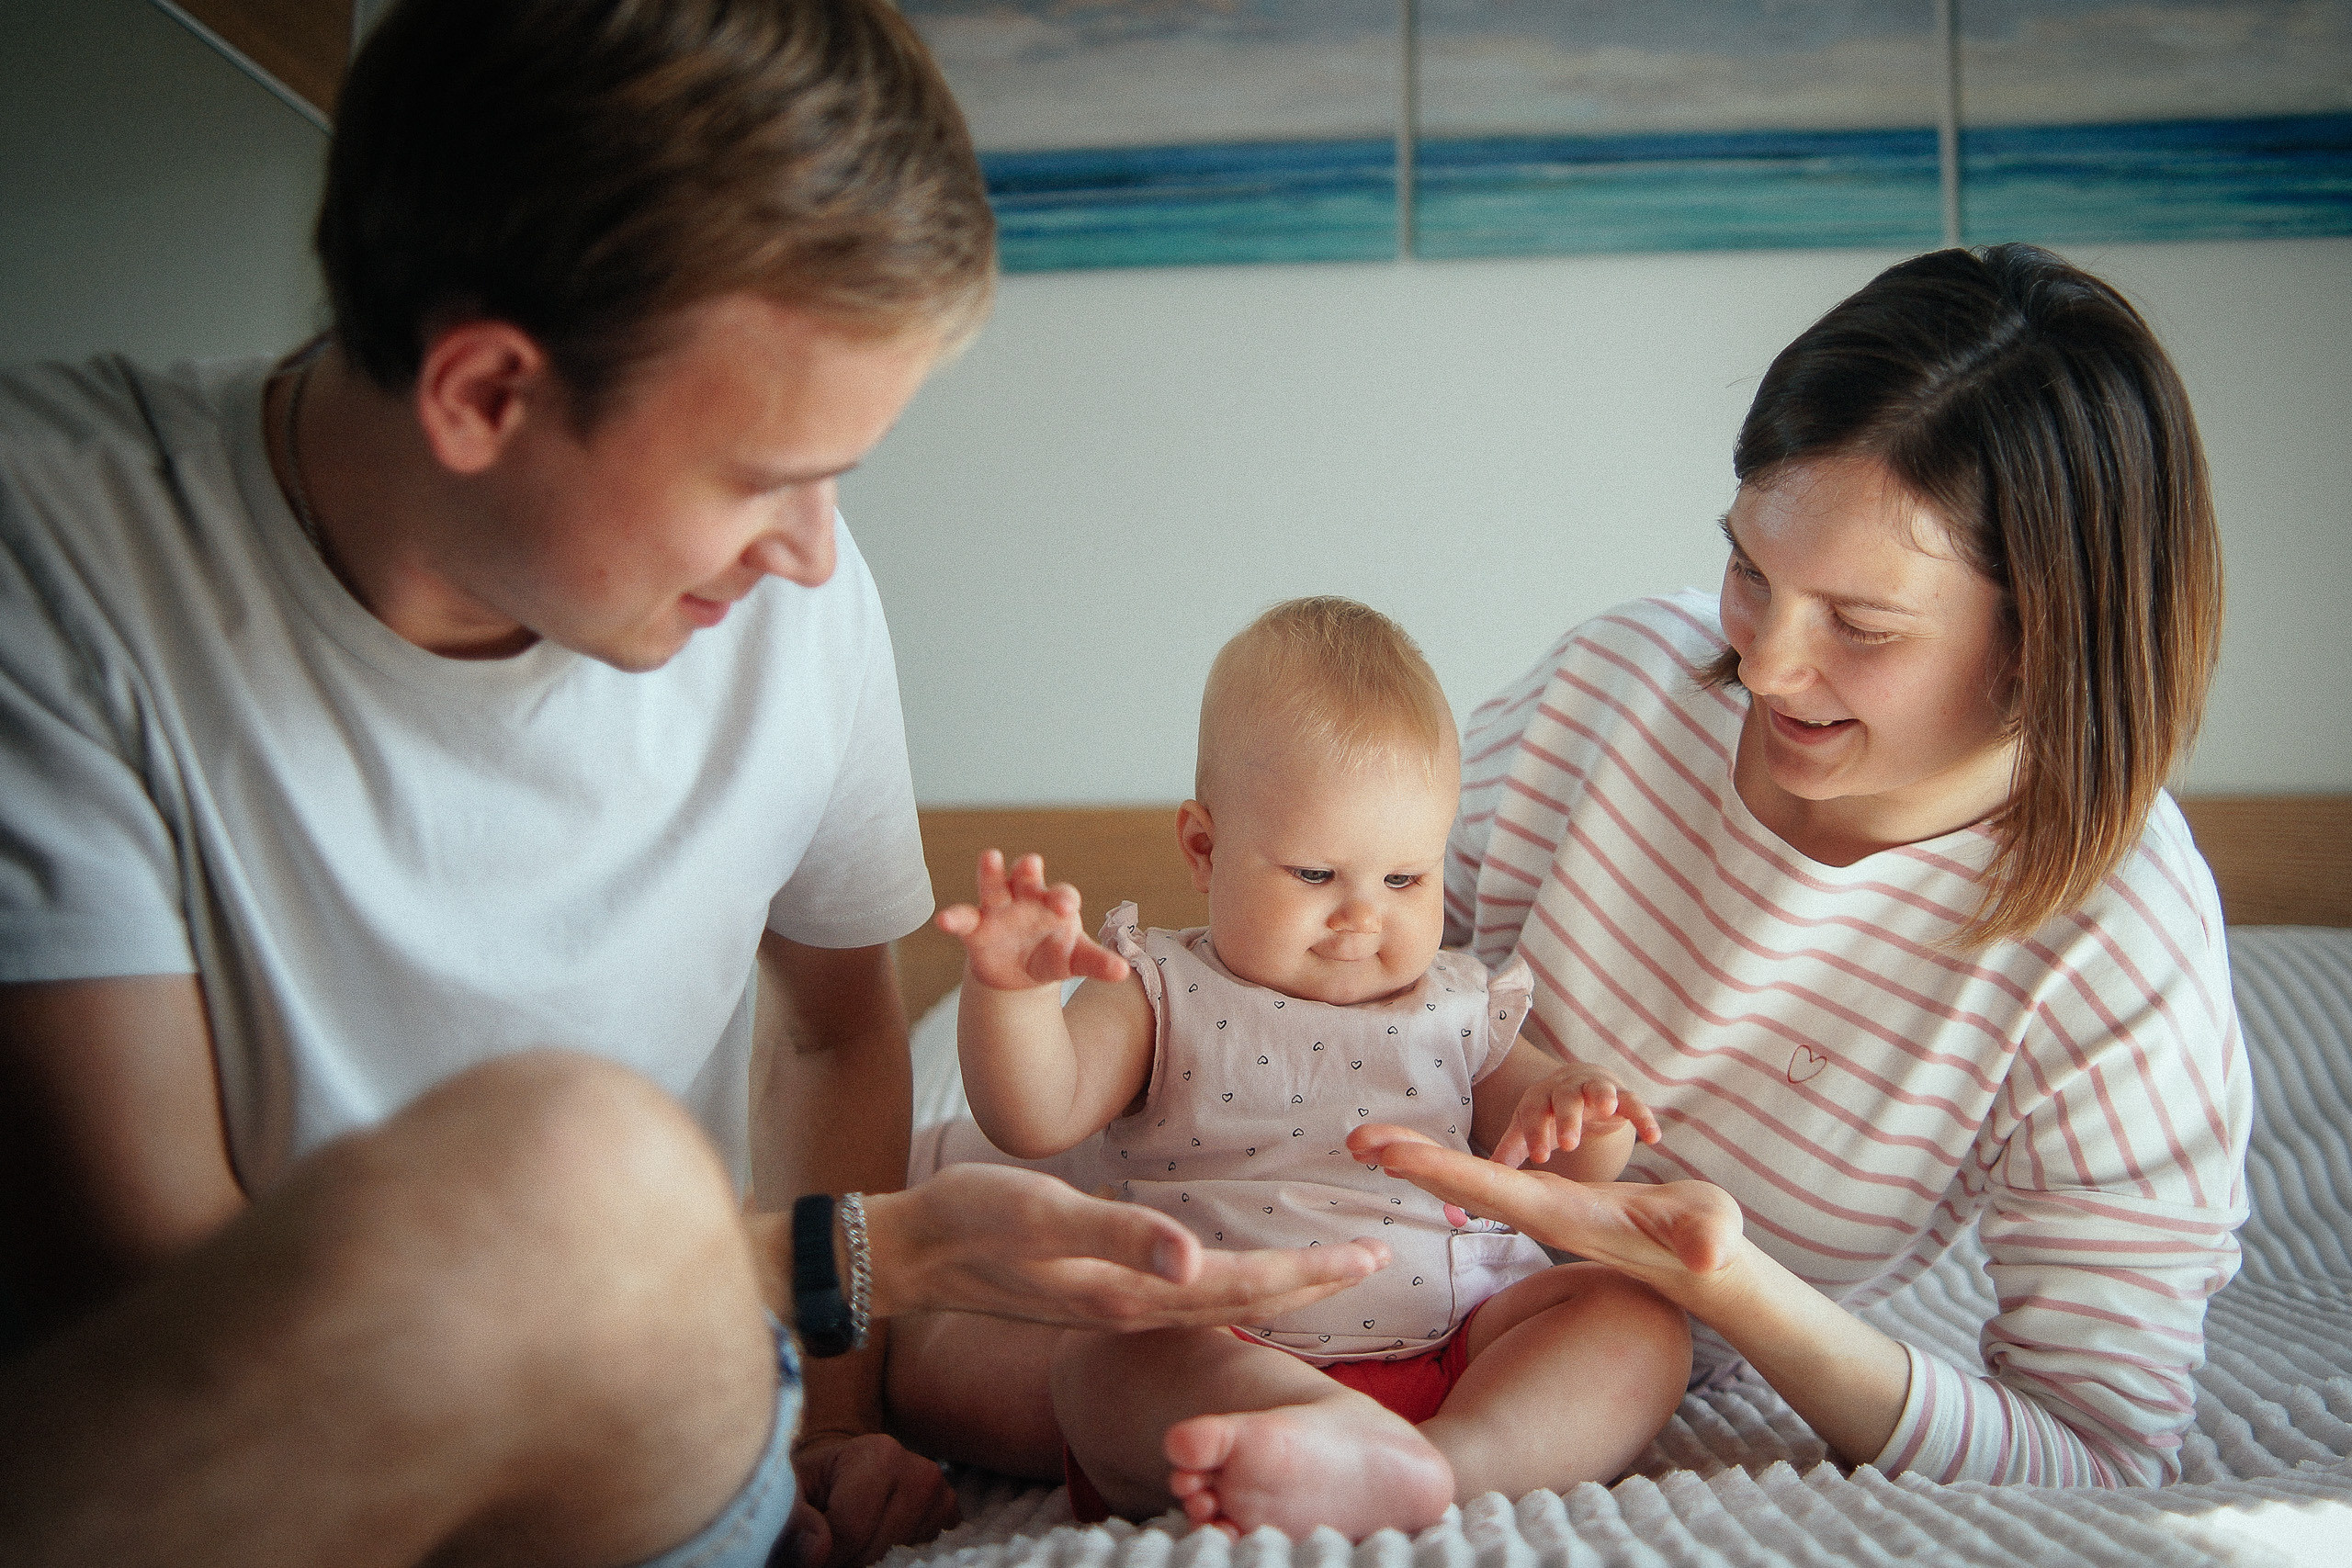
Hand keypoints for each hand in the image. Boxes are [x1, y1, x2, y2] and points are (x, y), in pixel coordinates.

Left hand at [782, 1431, 959, 1567]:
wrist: (844, 1468)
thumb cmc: (814, 1481)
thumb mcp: (790, 1491)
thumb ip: (794, 1518)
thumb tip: (819, 1549)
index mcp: (881, 1455)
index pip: (850, 1532)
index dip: (824, 1555)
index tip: (810, 1549)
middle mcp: (921, 1472)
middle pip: (878, 1550)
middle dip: (848, 1560)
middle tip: (832, 1546)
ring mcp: (942, 1496)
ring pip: (901, 1559)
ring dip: (872, 1561)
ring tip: (853, 1540)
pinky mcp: (950, 1517)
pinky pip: (923, 1556)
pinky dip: (897, 1559)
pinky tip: (879, 1542)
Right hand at [866, 1163, 1388, 1328]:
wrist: (911, 1249)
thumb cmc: (973, 1220)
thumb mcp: (1044, 1216)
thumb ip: (1119, 1236)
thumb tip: (1193, 1261)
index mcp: (1131, 1294)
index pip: (1242, 1288)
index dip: (1307, 1274)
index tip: (1367, 1256)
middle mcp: (1132, 1308)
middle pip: (1242, 1301)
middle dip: (1311, 1283)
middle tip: (1375, 1258)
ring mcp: (1115, 1303)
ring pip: (1218, 1301)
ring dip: (1277, 1286)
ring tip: (1326, 1269)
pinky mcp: (1099, 1290)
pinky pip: (1186, 1296)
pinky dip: (1229, 1284)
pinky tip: (1236, 1275)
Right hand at [936, 851, 1130, 992]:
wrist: (1020, 974)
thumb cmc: (1053, 956)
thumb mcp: (1075, 961)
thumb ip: (1096, 963)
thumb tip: (1123, 972)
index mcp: (1055, 904)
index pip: (1062, 894)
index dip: (1064, 898)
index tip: (1066, 905)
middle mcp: (1026, 898)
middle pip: (1027, 877)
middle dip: (1028, 869)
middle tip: (1032, 864)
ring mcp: (998, 909)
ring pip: (993, 884)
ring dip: (991, 871)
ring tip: (989, 857)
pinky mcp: (975, 927)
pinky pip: (963, 918)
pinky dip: (954, 917)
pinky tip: (944, 921)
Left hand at [1348, 1123, 1739, 1286]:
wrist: (1701, 1263)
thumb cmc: (1706, 1242)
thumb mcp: (1711, 1237)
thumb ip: (1707, 1243)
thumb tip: (1708, 1256)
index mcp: (1559, 1216)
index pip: (1488, 1188)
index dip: (1438, 1168)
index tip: (1388, 1153)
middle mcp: (1536, 1214)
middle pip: (1458, 1185)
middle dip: (1407, 1160)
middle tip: (1353, 1138)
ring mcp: (1536, 1208)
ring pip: (1462, 1182)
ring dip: (1416, 1159)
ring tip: (1367, 1140)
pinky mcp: (1543, 1200)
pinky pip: (1479, 1179)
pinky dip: (1444, 1163)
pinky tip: (1416, 1154)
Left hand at [1491, 1061, 1660, 1168]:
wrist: (1581, 1084)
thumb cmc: (1549, 1112)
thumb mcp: (1530, 1127)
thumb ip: (1511, 1150)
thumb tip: (1479, 1179)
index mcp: (1539, 1099)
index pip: (1533, 1112)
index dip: (1535, 1132)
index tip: (1539, 1157)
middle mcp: (1566, 1090)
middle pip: (1564, 1099)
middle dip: (1567, 1118)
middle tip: (1568, 1144)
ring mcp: (1595, 1090)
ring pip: (1598, 1090)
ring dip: (1603, 1097)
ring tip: (1607, 1109)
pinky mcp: (1623, 1097)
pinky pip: (1634, 1103)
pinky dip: (1643, 1117)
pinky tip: (1653, 1138)